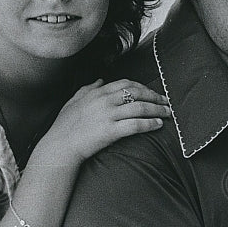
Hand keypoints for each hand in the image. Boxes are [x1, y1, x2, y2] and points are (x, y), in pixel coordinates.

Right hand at [37, 79, 170, 164]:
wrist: (59, 146)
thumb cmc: (65, 126)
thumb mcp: (74, 101)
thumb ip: (88, 88)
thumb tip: (100, 79)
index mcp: (97, 92)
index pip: (127, 84)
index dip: (143, 87)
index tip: (153, 92)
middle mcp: (104, 101)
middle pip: (137, 94)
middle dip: (155, 97)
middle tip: (167, 102)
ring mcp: (108, 115)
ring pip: (140, 108)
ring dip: (158, 110)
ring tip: (168, 113)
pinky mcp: (111, 131)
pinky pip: (136, 125)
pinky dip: (150, 124)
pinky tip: (158, 125)